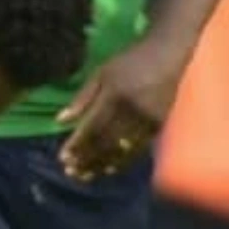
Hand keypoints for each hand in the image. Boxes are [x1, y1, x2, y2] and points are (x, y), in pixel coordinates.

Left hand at [57, 37, 186, 180]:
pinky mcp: (159, 125)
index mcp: (115, 95)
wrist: (168, 52)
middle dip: (87, 159)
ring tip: (86, 175)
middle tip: (71, 172)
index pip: (92, 127)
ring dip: (102, 164)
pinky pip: (138, 149)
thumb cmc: (129, 61)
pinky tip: (108, 168)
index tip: (63, 158)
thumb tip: (59, 121)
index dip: (77, 145)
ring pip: (122, 149)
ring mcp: (149, 119)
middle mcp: (133, 110)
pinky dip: (122, 160)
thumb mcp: (101, 73)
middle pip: (106, 142)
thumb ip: (81, 98)